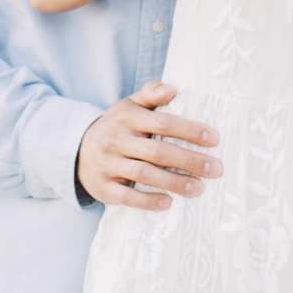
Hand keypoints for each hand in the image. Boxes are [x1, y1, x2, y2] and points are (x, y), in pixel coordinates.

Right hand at [75, 80, 220, 210]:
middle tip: (215, 169)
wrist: (77, 152)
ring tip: (198, 188)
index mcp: (126, 117)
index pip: (163, 122)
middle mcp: (116, 140)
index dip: (190, 131)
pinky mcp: (103, 187)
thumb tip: (173, 89)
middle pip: (158, 151)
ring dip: (174, 182)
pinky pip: (126, 196)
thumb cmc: (118, 127)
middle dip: (189, 161)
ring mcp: (107, 164)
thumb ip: (151, 93)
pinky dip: (147, 201)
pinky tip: (168, 203)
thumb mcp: (130, 105)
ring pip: (144, 174)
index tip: (214, 139)